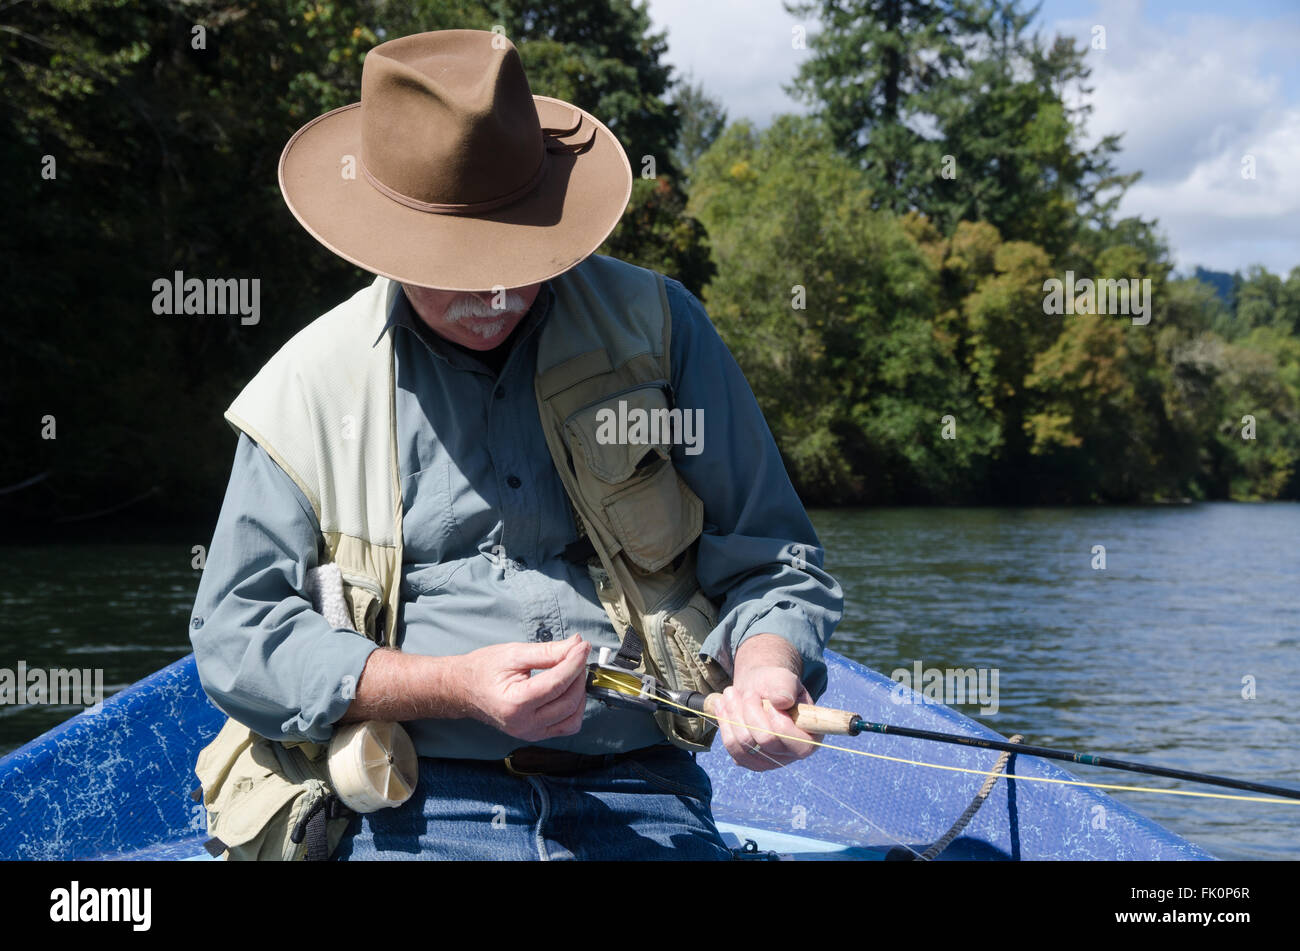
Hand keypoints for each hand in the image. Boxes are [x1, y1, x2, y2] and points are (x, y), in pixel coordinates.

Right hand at [456, 636, 588, 742]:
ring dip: (579, 693)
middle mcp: (524, 724)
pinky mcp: (535, 735)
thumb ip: (547, 651)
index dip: (575, 662)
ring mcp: (530, 733)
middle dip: (579, 675)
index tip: (582, 646)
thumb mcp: (514, 653)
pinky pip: (566, 726)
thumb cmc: (484, 669)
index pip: (557, 683)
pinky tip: (568, 690)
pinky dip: (574, 709)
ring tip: (573, 672)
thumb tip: (576, 644)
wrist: (463, 689)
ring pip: (572, 717)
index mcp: (515, 703)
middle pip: (569, 701)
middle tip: (576, 654)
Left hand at [712, 634, 820, 771]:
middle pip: (765, 739)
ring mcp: (768, 762)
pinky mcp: (748, 761)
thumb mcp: (785, 679)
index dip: (777, 719)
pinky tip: (722, 705)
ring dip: (734, 713)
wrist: (759, 691)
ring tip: (731, 693)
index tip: (768, 700)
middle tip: (748, 692)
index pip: (794, 739)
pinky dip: (725, 723)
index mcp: (810, 738)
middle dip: (752, 711)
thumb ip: (786, 687)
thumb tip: (781, 701)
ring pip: (744, 742)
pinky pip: (732, 746)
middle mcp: (790, 755)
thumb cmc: (776, 686)